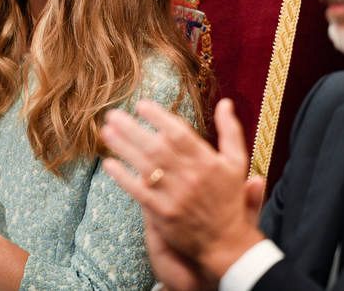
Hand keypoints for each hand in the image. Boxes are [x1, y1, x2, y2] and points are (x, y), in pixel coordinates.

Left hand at [101, 98, 264, 278]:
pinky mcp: (163, 214)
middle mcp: (190, 176)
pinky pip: (139, 192)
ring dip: (123, 147)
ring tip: (106, 131)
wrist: (226, 242)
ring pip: (144, 166)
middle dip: (132, 128)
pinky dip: (123, 178)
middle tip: (113, 114)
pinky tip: (109, 164)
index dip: (159, 117)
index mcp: (207, 160)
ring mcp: (175, 195)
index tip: (141, 105)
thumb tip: (225, 102)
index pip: (179, 133)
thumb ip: (230, 130)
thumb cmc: (229, 198)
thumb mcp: (237, 161)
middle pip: (156, 147)